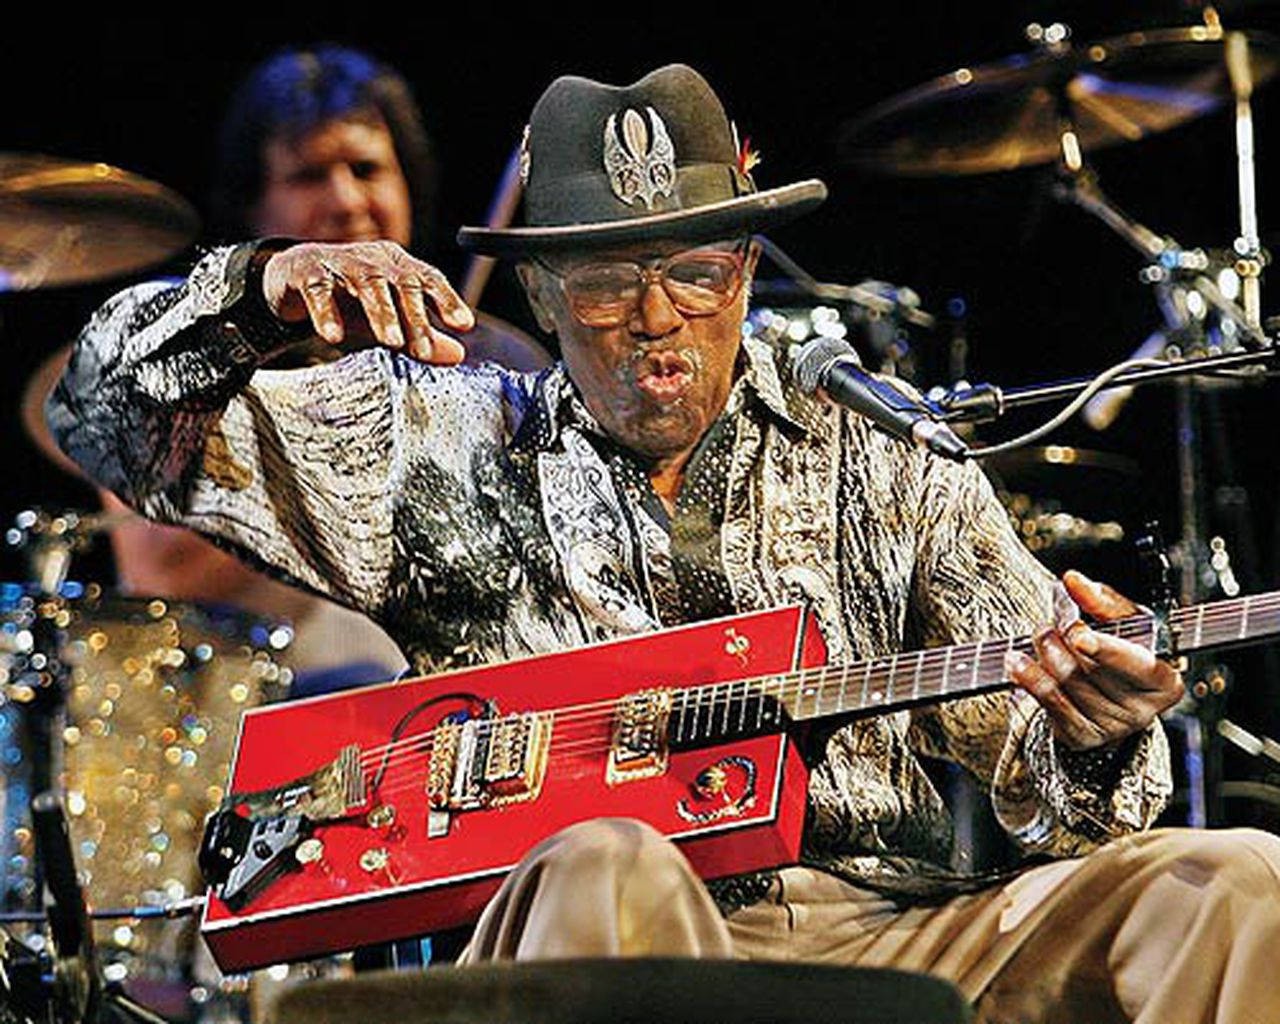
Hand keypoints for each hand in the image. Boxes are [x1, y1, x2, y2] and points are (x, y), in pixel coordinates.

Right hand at [262, 241, 473, 363]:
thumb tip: (458, 355)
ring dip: (381, 314)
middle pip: (402, 283)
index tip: (465, 325)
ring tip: (391, 342)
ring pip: (367, 283)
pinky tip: (334, 336)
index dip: (448, 299)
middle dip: (416, 318)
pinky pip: (319, 291)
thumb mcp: (389, 319)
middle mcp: (373, 259)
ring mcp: (340, 261)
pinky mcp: (307, 271)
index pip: (428, 278)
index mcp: (397, 265)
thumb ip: (422, 334)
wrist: (294, 277)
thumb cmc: (348, 298)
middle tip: (423, 351)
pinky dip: (327, 313)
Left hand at [1005, 570, 1184, 749]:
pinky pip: (1050, 703)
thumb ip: (1102, 601)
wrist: (1108, 699)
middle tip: (1048, 625)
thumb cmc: (1121, 654)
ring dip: (1045, 654)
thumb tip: (1073, 580)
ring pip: (1068, 684)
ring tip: (1039, 637)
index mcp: (1163, 681)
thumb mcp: (1124, 625)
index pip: (1137, 665)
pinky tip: (1016, 662)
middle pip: (1093, 670)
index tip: (1078, 635)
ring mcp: (1112, 729)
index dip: (1107, 650)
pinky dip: (1029, 679)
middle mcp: (1142, 711)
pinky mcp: (1082, 737)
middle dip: (1064, 641)